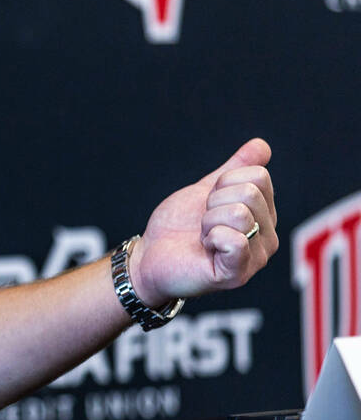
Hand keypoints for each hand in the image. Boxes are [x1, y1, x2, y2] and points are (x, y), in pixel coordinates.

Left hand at [132, 138, 277, 307]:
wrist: (151, 255)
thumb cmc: (179, 225)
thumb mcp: (207, 190)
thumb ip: (235, 169)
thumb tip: (262, 144)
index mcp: (264, 214)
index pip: (258, 175)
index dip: (223, 182)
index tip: (208, 201)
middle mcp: (268, 237)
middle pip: (249, 192)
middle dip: (213, 201)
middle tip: (203, 222)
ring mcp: (255, 258)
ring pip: (240, 213)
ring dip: (209, 220)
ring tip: (203, 236)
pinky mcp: (236, 275)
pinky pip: (234, 240)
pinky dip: (211, 237)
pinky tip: (206, 248)